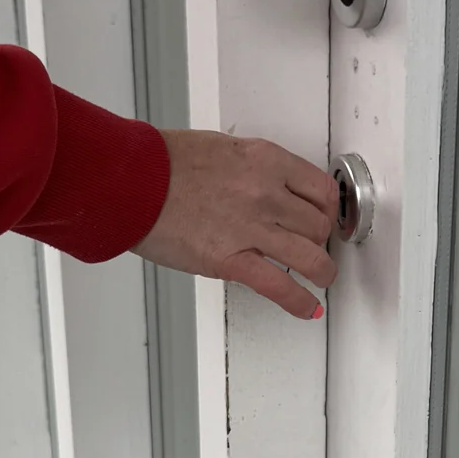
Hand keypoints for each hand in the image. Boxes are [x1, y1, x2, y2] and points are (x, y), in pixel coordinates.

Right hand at [132, 128, 338, 319]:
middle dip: (320, 240)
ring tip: (322, 279)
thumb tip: (265, 186)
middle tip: (315, 247)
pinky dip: (299, 302)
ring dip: (322, 272)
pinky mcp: (230, 260)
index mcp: (265, 160)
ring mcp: (250, 228)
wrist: (130, 181)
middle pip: (318, 225)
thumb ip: (251, 169)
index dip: (328, 210)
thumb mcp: (221, 149)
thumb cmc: (162, 162)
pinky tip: (307, 308)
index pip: (321, 190)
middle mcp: (266, 193)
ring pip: (311, 258)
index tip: (325, 218)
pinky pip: (279, 287)